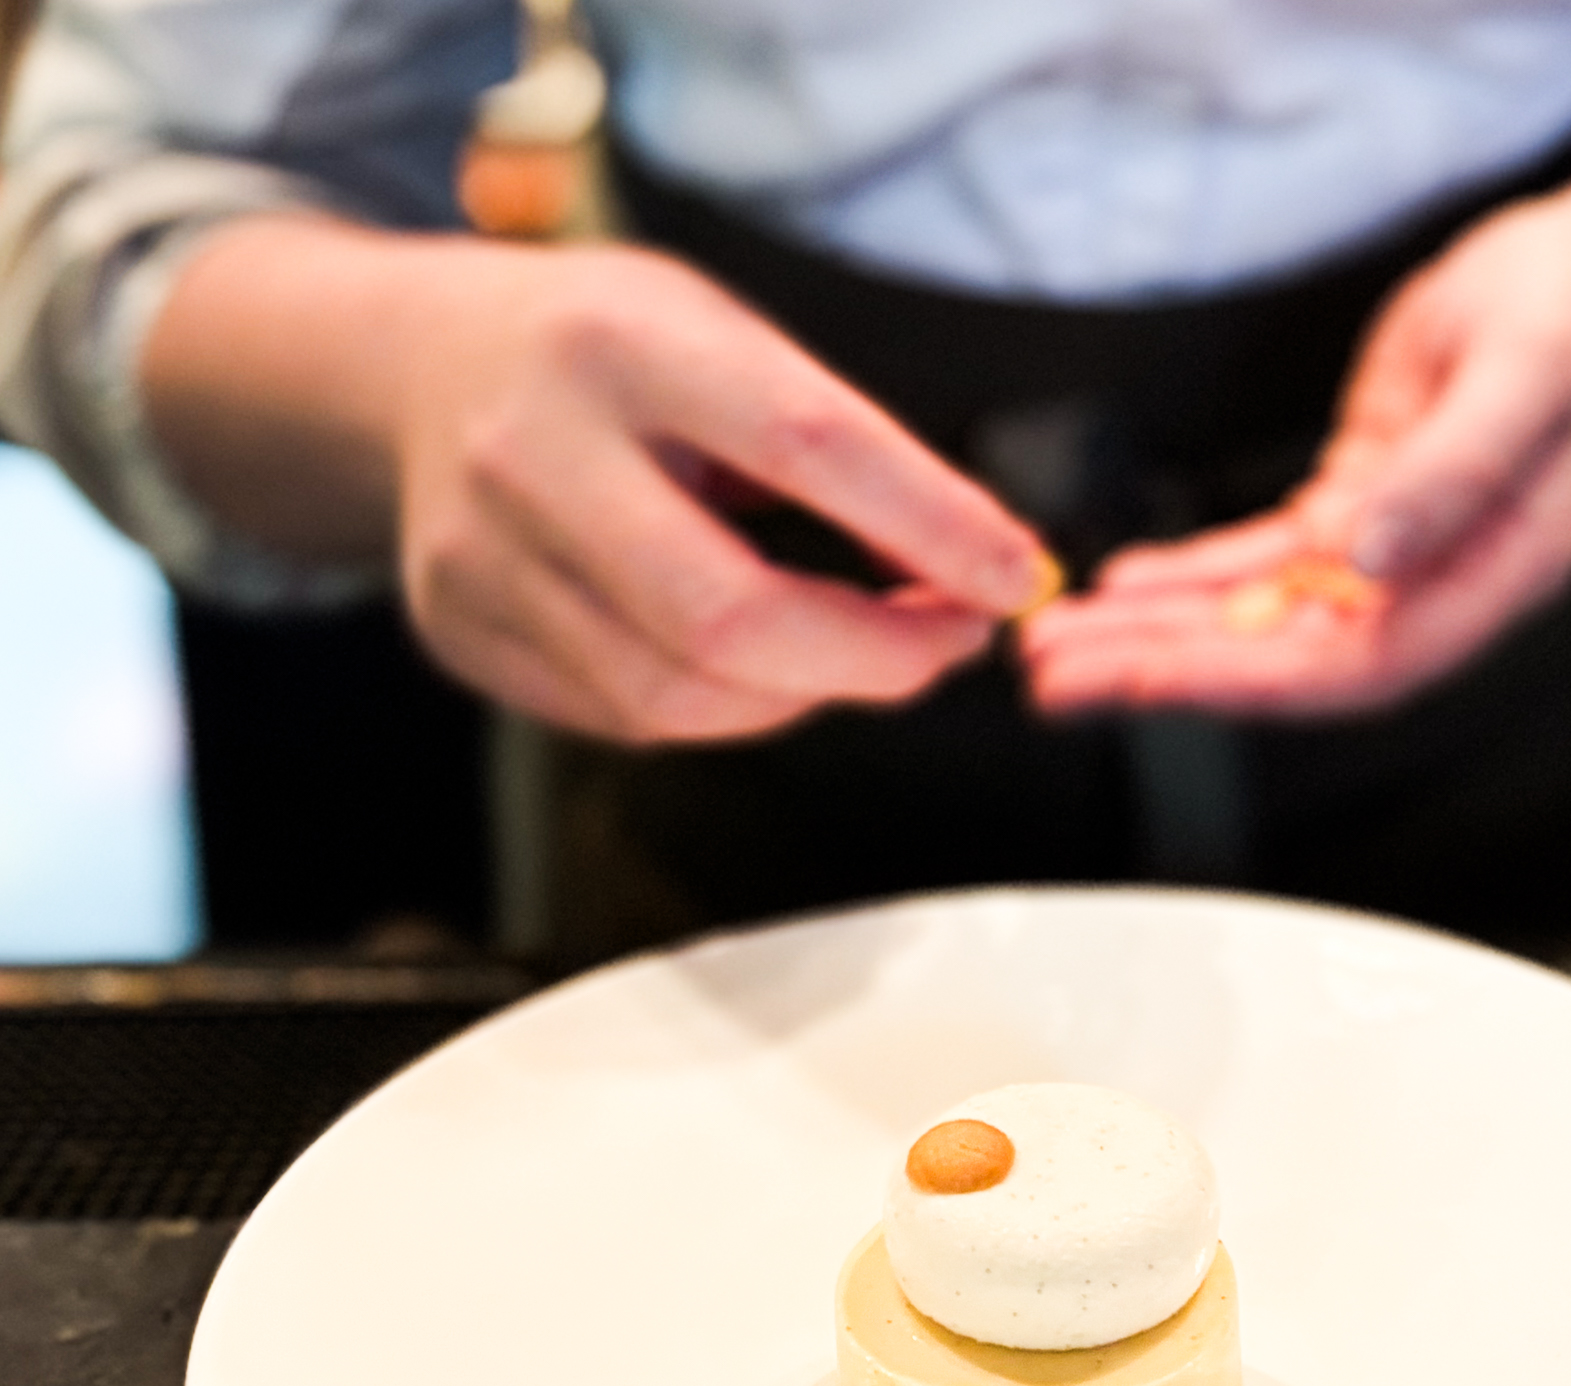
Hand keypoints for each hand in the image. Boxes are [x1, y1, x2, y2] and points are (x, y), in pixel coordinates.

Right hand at [147, 223, 1051, 741]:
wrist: (406, 368)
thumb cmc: (601, 349)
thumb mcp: (715, 332)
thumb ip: (830, 442)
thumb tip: (975, 566)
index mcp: (617, 342)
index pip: (807, 446)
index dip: (931, 528)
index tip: (1016, 577)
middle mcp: (530, 452)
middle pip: (726, 619)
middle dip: (871, 658)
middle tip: (947, 643)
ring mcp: (478, 558)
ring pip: (679, 698)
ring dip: (806, 696)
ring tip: (862, 650)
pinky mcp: (462, 635)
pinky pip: (627, 720)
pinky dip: (724, 709)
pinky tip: (758, 663)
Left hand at [1021, 110, 1570, 718]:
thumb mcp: (1528, 367)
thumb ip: (1454, 471)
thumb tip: (1370, 558)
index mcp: (1500, 574)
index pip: (1364, 665)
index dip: (1252, 682)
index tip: (1148, 682)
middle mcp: (1439, 586)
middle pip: (1288, 659)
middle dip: (1166, 672)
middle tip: (1055, 680)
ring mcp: (1394, 560)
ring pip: (1260, 620)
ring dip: (1157, 634)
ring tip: (1058, 644)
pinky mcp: (1357, 516)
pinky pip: (1261, 567)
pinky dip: (1189, 581)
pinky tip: (1124, 586)